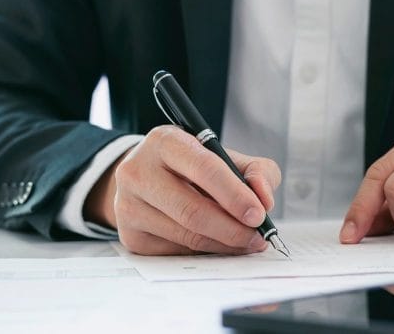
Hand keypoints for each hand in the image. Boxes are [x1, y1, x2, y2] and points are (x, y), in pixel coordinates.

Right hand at [84, 125, 280, 254]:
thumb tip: (264, 200)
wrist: (145, 177)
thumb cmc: (190, 165)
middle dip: (232, 229)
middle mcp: (138, 171)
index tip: (259, 214)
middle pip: (192, 211)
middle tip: (258, 237)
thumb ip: (255, 171)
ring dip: (224, 244)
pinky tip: (216, 242)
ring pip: (186, 236)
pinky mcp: (130, 236)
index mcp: (164, 142)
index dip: (235, 195)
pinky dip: (204, 251)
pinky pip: (177, 251)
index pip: (204, 168)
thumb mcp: (222, 155)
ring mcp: (129, 206)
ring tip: (245, 241)